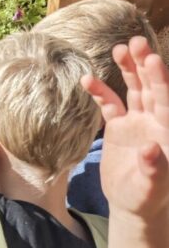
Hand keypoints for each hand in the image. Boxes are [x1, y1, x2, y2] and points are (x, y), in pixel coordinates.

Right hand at [83, 37, 168, 218]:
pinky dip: (100, 92)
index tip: (152, 60)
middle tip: (136, 43)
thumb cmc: (147, 198)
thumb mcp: (151, 189)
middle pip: (152, 88)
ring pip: (135, 90)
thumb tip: (151, 148)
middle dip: (145, 66)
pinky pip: (110, 104)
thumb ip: (154, 169)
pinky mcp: (119, 126)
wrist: (133, 204)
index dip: (160, 80)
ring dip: (128, 70)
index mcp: (168, 133)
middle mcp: (156, 122)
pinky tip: (88, 80)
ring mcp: (138, 122)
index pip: (166, 102)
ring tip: (119, 49)